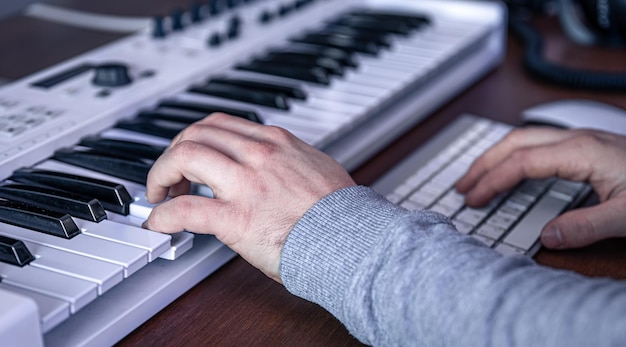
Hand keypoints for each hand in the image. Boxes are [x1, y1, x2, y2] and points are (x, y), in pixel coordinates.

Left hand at [143, 113, 355, 281]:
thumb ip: (286, 160)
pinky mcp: (237, 219)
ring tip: (159, 195)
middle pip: (195, 134)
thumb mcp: (314, 166)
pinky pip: (184, 210)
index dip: (195, 139)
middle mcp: (258, 155)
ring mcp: (246, 185)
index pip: (220, 124)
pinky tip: (159, 224)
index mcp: (275, 142)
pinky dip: (162, 215)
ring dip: (161, 174)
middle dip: (173, 153)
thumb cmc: (339, 212)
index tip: (190, 157)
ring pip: (184, 158)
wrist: (353, 240)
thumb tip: (272, 167)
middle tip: (170, 177)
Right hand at [455, 126, 625, 248]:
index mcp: (582, 152)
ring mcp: (582, 140)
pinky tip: (513, 172)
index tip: (473, 199)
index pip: (522, 161)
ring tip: (477, 177)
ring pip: (525, 138)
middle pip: (516, 141)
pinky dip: (514, 157)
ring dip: (496, 156)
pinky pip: (538, 144)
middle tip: (462, 185)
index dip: (493, 180)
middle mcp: (578, 140)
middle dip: (484, 162)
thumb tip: (546, 237)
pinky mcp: (587, 147)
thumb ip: (586, 227)